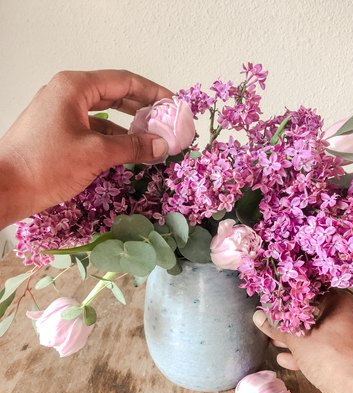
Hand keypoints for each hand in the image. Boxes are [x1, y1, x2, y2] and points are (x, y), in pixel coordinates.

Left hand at [0, 70, 172, 227]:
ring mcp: (61, 114)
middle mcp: (67, 95)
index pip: (123, 81)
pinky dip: (112, 138)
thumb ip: (132, 146)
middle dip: (143, 108)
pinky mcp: (58, 133)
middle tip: (166, 121)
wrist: (6, 188)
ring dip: (129, 126)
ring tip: (152, 139)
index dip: (153, 92)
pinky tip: (128, 151)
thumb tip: (161, 146)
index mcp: (75, 87)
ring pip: (104, 114)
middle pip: (115, 94)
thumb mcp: (95, 153)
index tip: (173, 104)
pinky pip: (93, 129)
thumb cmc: (45, 165)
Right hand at [253, 289, 352, 392]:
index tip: (270, 301)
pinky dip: (303, 354)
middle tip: (268, 322)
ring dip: (293, 339)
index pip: (308, 292)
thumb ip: (277, 327)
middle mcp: (345, 317)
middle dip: (288, 321)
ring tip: (272, 341)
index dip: (287, 297)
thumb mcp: (297, 339)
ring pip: (314, 335)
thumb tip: (258, 316)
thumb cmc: (331, 357)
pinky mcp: (345, 360)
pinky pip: (320, 352)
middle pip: (310, 314)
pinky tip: (285, 359)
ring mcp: (347, 340)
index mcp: (338, 302)